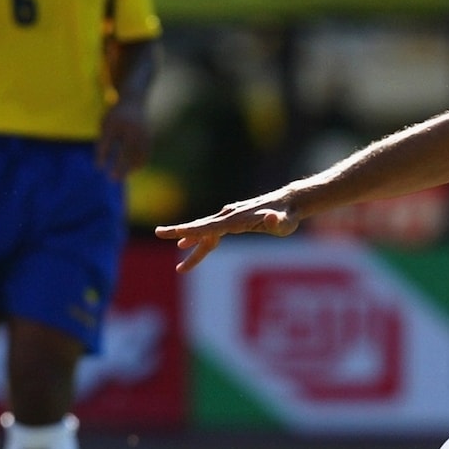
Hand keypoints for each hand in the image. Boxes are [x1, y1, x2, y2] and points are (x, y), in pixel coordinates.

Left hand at [96, 98, 149, 179]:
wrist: (134, 101)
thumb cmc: (115, 116)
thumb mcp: (105, 124)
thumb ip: (103, 142)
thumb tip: (101, 165)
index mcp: (116, 122)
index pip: (108, 140)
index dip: (103, 154)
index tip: (98, 168)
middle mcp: (131, 127)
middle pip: (126, 151)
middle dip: (120, 166)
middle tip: (113, 179)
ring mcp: (142, 132)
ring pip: (138, 154)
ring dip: (131, 168)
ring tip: (122, 177)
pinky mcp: (149, 137)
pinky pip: (145, 153)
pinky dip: (139, 163)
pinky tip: (131, 170)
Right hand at [153, 188, 301, 271]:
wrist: (290, 202)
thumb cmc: (287, 216)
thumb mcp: (285, 222)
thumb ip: (277, 222)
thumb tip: (270, 218)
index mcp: (237, 219)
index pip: (212, 227)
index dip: (194, 231)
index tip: (176, 233)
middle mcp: (230, 215)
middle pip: (201, 226)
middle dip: (179, 231)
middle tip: (158, 232)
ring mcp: (230, 216)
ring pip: (204, 230)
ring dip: (186, 238)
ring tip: (165, 242)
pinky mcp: (232, 220)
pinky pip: (211, 230)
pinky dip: (198, 238)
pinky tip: (186, 245)